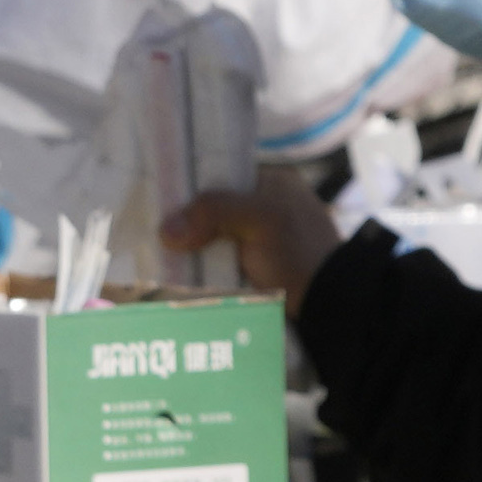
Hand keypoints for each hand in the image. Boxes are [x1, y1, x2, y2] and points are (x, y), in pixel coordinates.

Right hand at [160, 171, 342, 298]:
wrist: (328, 305)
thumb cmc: (299, 252)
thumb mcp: (259, 219)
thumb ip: (213, 212)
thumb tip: (165, 230)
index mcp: (272, 183)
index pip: (221, 176)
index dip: (190, 187)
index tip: (159, 199)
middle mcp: (265, 207)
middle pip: (213, 210)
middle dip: (187, 222)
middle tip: (153, 230)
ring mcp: (259, 241)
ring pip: (212, 239)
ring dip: (191, 249)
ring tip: (156, 252)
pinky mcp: (253, 270)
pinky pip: (218, 263)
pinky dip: (202, 268)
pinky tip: (176, 271)